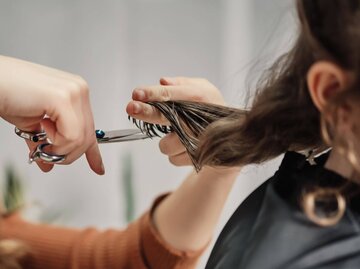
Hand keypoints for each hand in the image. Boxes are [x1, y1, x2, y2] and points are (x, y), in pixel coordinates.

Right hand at [0, 56, 103, 174]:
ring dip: (59, 149)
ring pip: (81, 139)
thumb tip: (48, 165)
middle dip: (67, 153)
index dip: (94, 152)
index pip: (91, 128)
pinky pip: (72, 135)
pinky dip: (57, 143)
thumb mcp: (32, 125)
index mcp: (75, 93)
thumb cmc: (7, 96)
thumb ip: (44, 143)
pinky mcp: (63, 98)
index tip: (98, 168)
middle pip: (88, 137)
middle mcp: (78, 90)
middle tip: (46, 153)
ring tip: (41, 140)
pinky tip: (42, 130)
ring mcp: (73, 92)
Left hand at [126, 77, 224, 166]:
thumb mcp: (201, 89)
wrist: (231, 140)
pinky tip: (187, 147)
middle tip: (131, 107)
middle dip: (147, 112)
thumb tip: (162, 81)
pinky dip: (175, 154)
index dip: (153, 94)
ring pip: (166, 145)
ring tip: (179, 137)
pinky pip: (173, 159)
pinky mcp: (199, 158)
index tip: (136, 93)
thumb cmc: (210, 109)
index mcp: (201, 97)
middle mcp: (200, 119)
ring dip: (166, 142)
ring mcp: (200, 141)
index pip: (171, 94)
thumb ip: (182, 84)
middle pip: (167, 116)